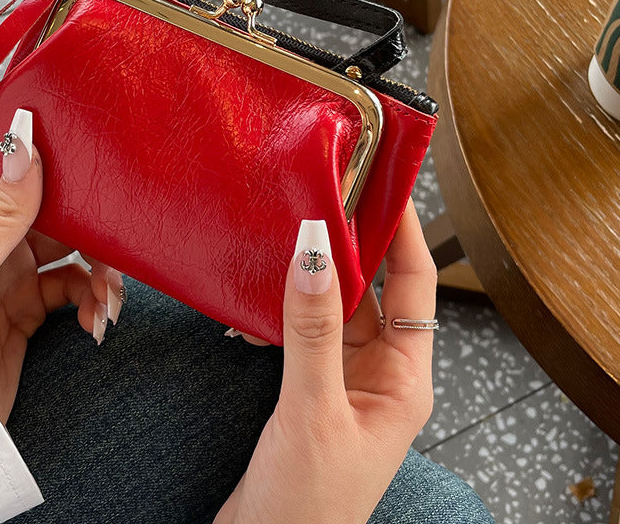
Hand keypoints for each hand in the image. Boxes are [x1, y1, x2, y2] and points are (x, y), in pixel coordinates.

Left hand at [0, 111, 123, 423]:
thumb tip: (25, 148)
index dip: (13, 128)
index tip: (57, 109)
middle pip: (43, 198)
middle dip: (81, 210)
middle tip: (110, 221)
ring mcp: (12, 269)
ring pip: (70, 243)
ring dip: (98, 264)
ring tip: (110, 294)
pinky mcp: (35, 302)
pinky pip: (76, 284)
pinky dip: (93, 298)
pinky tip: (94, 320)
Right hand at [215, 202, 435, 523]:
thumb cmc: (308, 505)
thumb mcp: (313, 411)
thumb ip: (314, 330)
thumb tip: (316, 251)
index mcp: (403, 380)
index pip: (414, 285)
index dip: (404, 232)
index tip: (386, 185)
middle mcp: (378, 373)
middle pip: (372, 289)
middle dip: (351, 244)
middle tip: (328, 194)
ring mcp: (341, 379)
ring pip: (332, 306)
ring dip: (313, 274)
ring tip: (292, 232)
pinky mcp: (307, 387)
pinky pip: (302, 329)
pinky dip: (284, 306)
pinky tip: (263, 289)